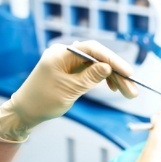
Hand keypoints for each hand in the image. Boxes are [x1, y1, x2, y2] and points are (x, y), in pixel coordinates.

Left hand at [0, 40, 137, 141]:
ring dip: (115, 79)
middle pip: (98, 59)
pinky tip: (115, 88)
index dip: (112, 59)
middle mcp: (67, 54)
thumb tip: (108, 67)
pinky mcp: (74, 71)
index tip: (128, 72)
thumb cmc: (43, 101)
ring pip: (99, 67)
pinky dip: (105, 80)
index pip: (92, 50)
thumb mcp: (69, 90)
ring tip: (129, 93)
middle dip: (117, 74)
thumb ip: (90, 77)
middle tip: (133, 89)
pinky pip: (93, 72)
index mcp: (61, 54)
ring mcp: (70, 62)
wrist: (27, 111)